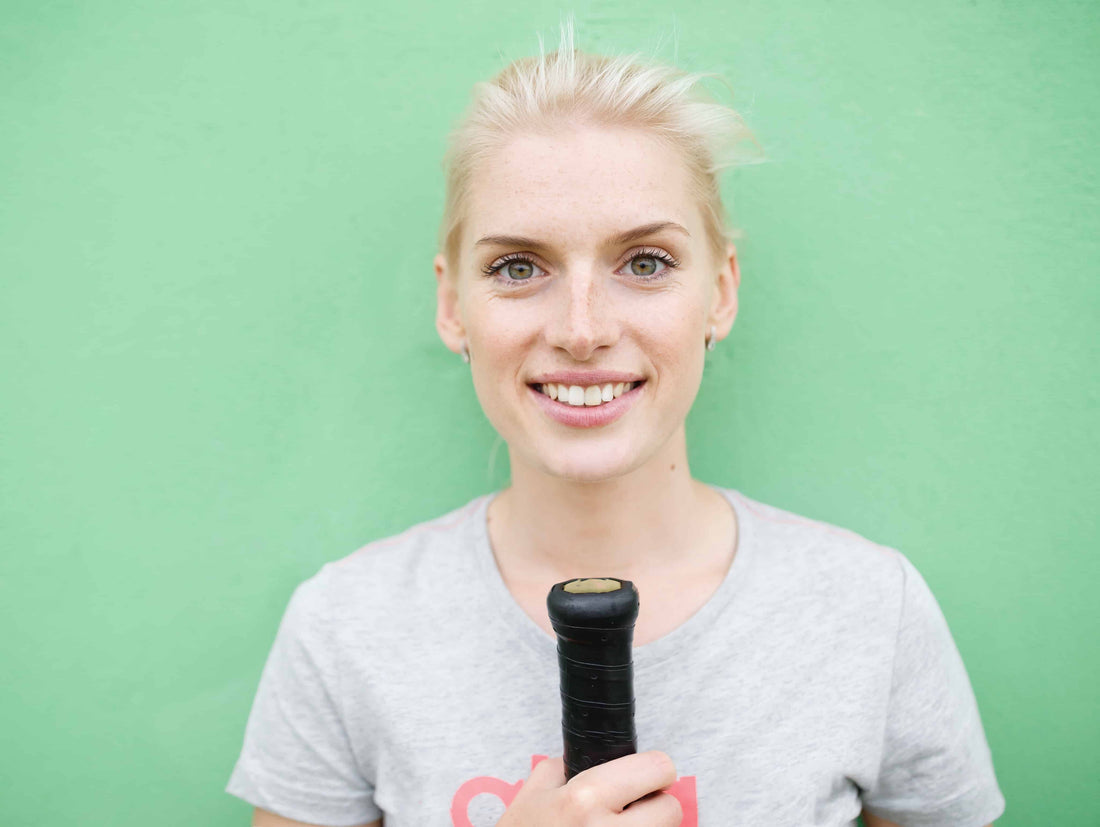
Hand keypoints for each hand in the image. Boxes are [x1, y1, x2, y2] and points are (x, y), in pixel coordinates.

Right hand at [497, 751, 681, 825]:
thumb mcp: (533, 792)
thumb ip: (566, 766)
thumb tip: (596, 756)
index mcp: (584, 799)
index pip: (657, 769)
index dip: (653, 770)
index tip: (645, 775)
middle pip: (671, 810)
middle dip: (655, 805)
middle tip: (633, 808)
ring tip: (618, 826)